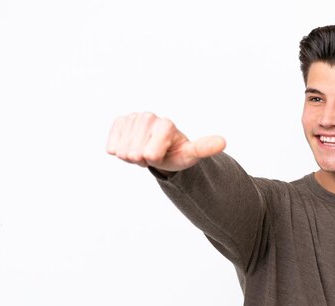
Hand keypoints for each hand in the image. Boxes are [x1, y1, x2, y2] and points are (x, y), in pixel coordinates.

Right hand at [106, 112, 225, 172]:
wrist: (163, 148)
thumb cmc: (177, 152)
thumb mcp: (190, 154)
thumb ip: (204, 148)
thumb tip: (222, 142)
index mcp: (166, 124)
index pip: (150, 154)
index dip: (155, 160)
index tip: (163, 153)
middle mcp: (149, 117)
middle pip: (134, 153)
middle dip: (143, 159)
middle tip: (154, 153)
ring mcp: (133, 117)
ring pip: (122, 151)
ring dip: (132, 156)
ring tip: (145, 150)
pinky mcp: (119, 121)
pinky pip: (111, 146)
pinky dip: (119, 151)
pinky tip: (132, 146)